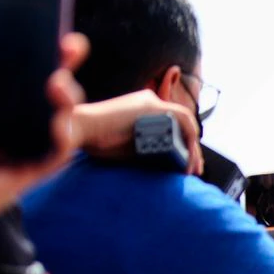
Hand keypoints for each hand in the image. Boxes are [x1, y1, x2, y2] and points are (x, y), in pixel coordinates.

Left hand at [0, 24, 89, 239]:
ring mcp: (32, 140)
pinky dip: (65, 137)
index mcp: (4, 95)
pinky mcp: (36, 166)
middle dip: (70, 68)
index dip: (56, 52)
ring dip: (70, 98)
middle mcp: (24, 115)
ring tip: (56, 88)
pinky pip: (60, 151)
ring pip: (68, 115)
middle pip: (61, 89)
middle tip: (69, 52)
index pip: (38, 67)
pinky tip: (58, 126)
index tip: (64, 39)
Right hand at [74, 90, 203, 175]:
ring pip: (185, 123)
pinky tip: (189, 156)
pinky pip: (182, 119)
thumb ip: (148, 149)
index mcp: (143, 110)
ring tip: (191, 169)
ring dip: (192, 148)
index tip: (187, 166)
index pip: (173, 126)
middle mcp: (149, 102)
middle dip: (191, 150)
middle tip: (194, 171)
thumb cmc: (98, 142)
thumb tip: (171, 164)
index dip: (184, 145)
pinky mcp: (151, 106)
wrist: (80, 130)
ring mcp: (151, 102)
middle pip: (181, 125)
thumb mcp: (129, 147)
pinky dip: (189, 138)